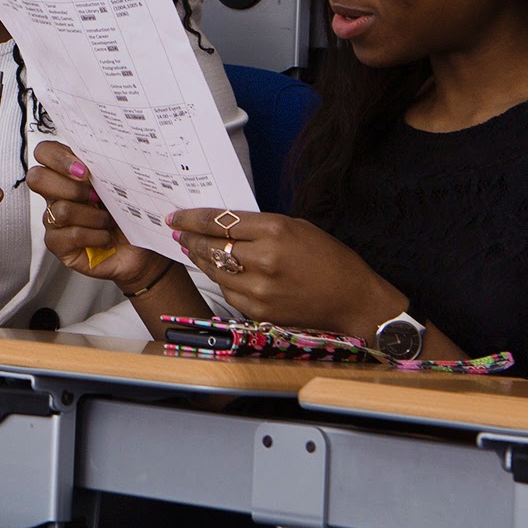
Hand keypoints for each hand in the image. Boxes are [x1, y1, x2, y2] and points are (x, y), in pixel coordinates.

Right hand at [26, 140, 166, 290]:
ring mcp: (54, 220)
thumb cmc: (130, 214)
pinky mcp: (58, 244)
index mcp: (68, 173)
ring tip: (108, 221)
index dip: (58, 157)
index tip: (84, 169)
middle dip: (72, 187)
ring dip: (93, 216)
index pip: (44, 152)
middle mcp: (57, 194)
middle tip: (96, 195)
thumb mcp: (121, 184)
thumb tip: (101, 156)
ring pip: (61, 209)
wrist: (141, 248)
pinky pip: (70, 235)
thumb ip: (105, 167)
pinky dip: (94, 236)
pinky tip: (105, 237)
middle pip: (37, 178)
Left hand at [167, 207, 401, 332]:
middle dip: (189, 238)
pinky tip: (219, 272)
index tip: (176, 217)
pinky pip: (228, 292)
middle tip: (178, 232)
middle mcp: (263, 259)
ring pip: (214, 271)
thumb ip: (261, 226)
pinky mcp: (258, 311)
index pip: (219, 221)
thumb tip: (225, 225)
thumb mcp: (298, 228)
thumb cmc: (330, 259)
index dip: (191, 218)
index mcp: (275, 230)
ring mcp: (258, 288)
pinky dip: (221, 281)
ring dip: (200, 259)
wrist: (352, 300)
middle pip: (210, 246)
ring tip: (193, 249)